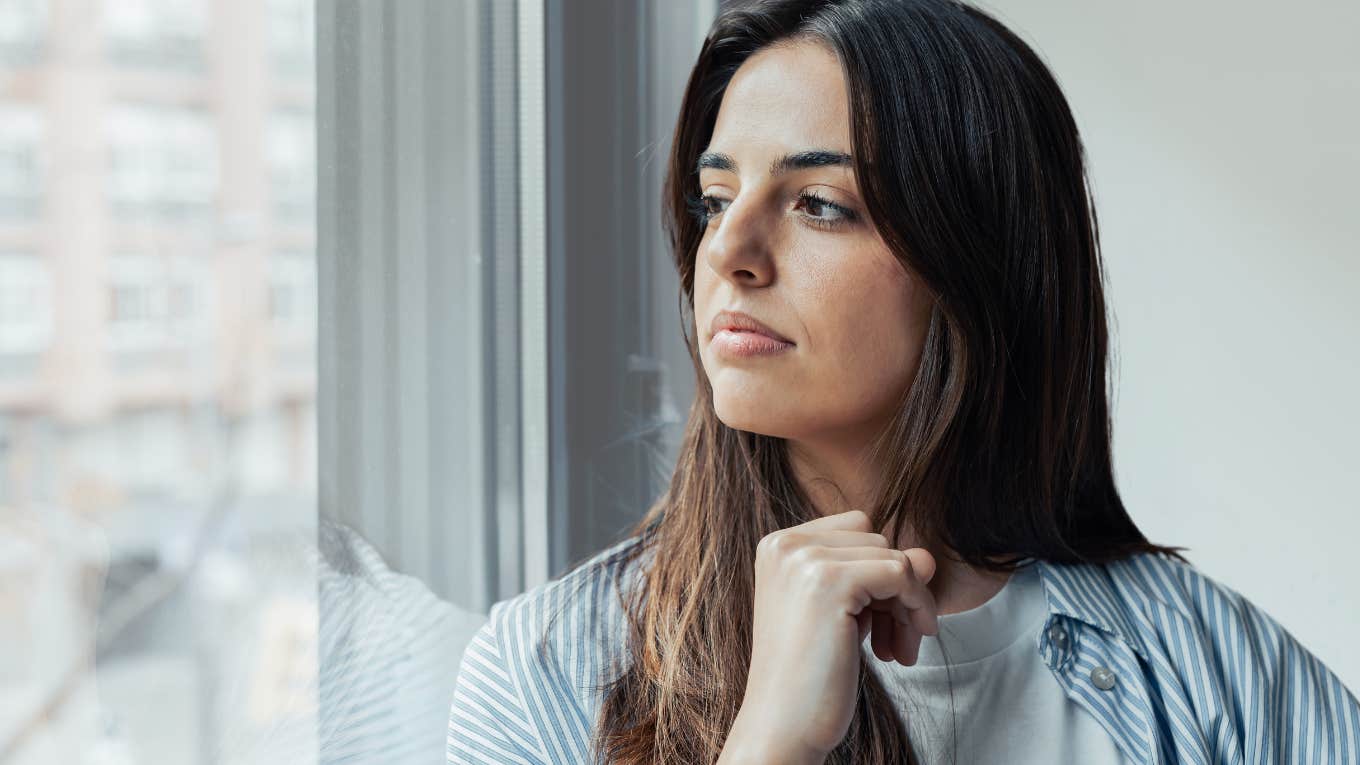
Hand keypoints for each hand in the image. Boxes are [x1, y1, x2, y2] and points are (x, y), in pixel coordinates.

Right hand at [718, 509, 938, 763]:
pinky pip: (902, 573)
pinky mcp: (830, 581)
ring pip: (893, 557)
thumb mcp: (844, 614)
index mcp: (777, 546)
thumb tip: (928, 556)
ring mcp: (805, 560)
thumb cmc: (809, 676)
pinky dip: (915, 608)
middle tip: (895, 643)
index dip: (878, 572)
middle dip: (896, 592)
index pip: (856, 530)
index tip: (878, 622)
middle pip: (877, 541)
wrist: (781, 726)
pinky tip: (903, 651)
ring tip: (898, 650)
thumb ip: (879, 576)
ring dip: (908, 605)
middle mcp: (785, 544)